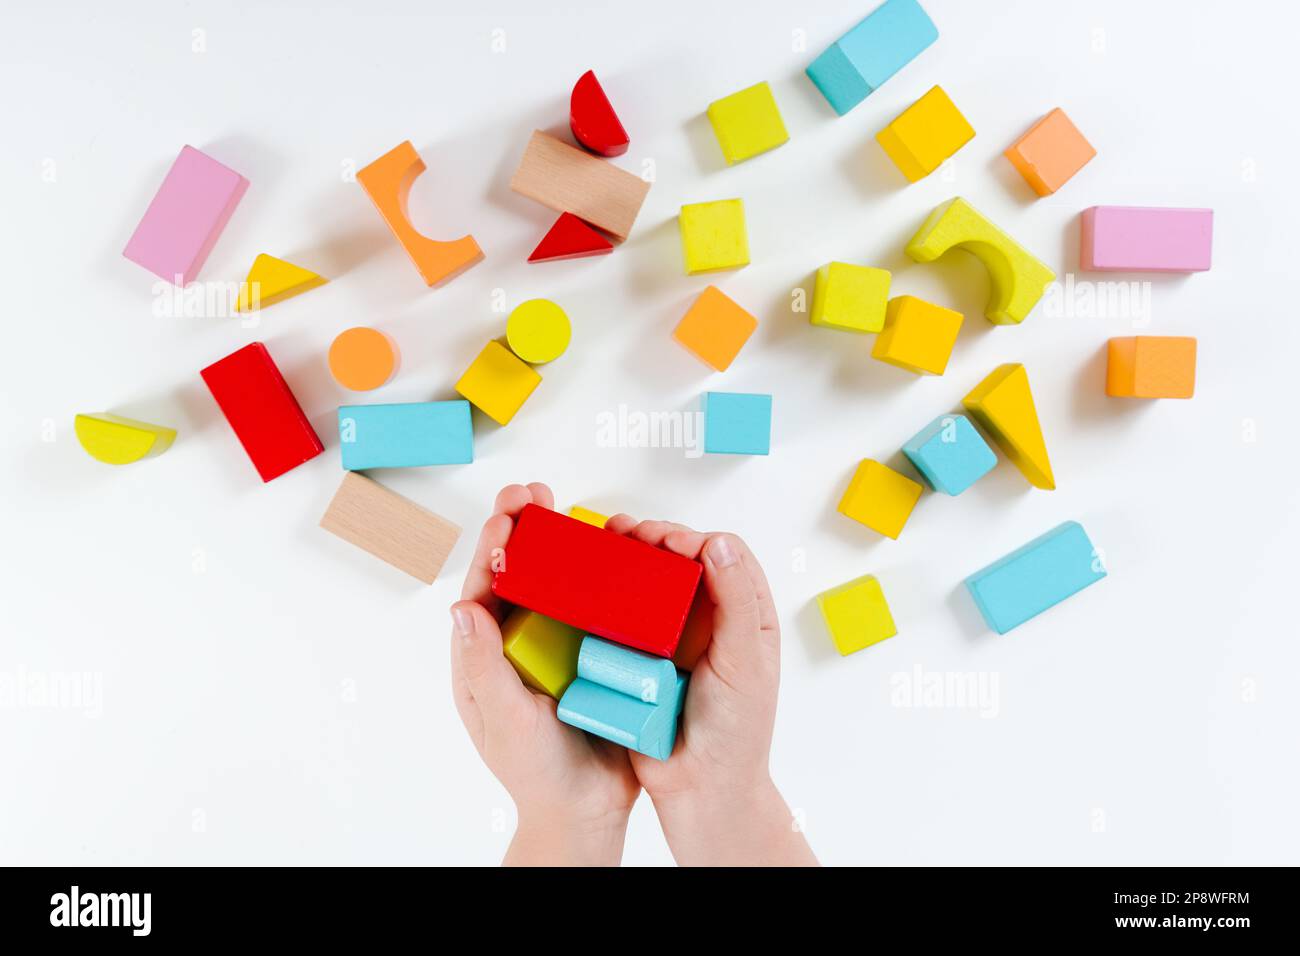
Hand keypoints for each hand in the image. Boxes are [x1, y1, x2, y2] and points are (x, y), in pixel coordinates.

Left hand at [450, 483, 639, 865]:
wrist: (587, 810)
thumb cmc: (535, 772)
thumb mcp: (506, 719)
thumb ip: (483, 666)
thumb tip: (462, 608)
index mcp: (485, 656)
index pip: (483, 590)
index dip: (492, 547)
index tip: (506, 513)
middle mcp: (519, 643)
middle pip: (518, 574)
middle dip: (522, 529)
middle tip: (535, 492)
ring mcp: (556, 647)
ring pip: (556, 584)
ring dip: (561, 544)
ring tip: (570, 510)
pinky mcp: (593, 653)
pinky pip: (594, 607)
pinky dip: (600, 577)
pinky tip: (613, 553)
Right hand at [604, 515, 817, 865]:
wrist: (700, 791)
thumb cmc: (736, 733)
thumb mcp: (743, 664)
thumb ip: (735, 602)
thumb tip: (718, 543)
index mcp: (746, 615)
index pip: (725, 555)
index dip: (696, 538)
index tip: (666, 541)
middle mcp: (711, 620)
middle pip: (683, 561)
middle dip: (654, 539)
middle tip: (626, 533)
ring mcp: (674, 638)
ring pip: (651, 583)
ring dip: (628, 558)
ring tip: (604, 542)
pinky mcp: (642, 657)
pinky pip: (624, 616)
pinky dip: (609, 594)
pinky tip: (590, 582)